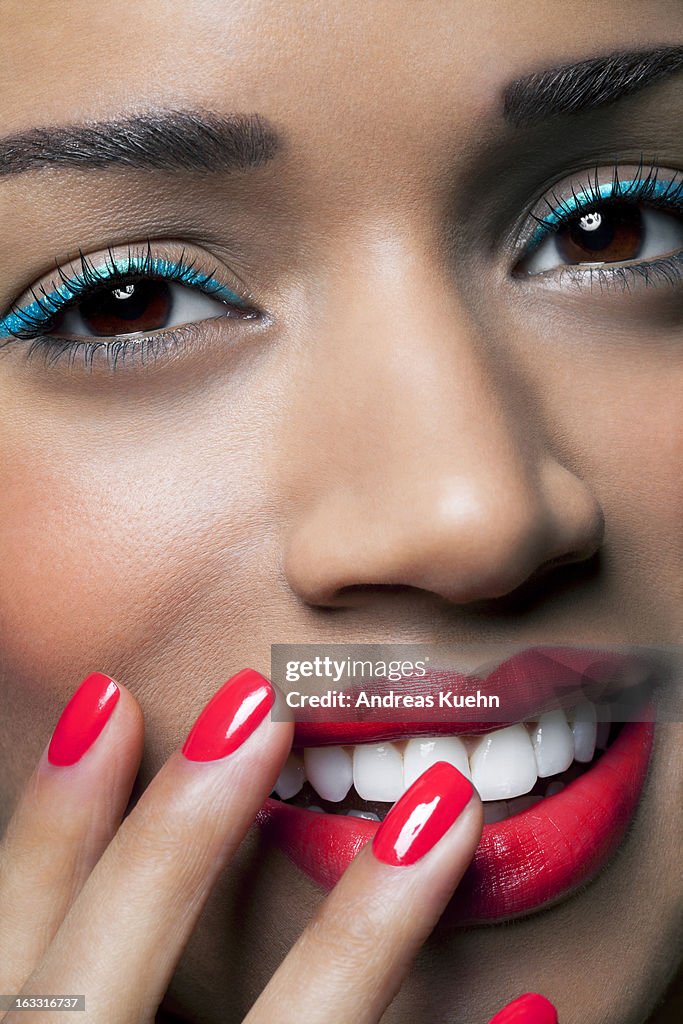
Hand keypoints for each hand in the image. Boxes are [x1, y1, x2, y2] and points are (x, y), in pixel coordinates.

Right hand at [0, 669, 557, 1022]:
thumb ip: (70, 981)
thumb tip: (101, 785)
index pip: (16, 942)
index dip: (50, 819)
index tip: (118, 700)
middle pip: (103, 986)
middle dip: (174, 840)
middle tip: (263, 706)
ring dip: (360, 936)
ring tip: (447, 813)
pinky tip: (542, 1004)